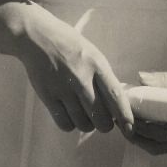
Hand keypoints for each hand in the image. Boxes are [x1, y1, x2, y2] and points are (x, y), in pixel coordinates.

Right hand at [16, 5, 133, 135]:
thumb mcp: (93, 55)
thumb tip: (117, 104)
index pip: (116, 96)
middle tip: (103, 121)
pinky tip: (70, 116)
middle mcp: (81, 77)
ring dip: (87, 125)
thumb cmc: (69, 46)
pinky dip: (70, 125)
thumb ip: (103, 77)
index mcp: (97, 65)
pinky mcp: (47, 96)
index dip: (125, 116)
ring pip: (83, 123)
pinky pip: (64, 123)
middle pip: (100, 116)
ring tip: (85, 116)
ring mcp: (63, 88)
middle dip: (105, 125)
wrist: (37, 37)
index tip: (130, 129)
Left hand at [125, 67, 166, 156]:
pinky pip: (160, 144)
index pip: (165, 135)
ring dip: (139, 140)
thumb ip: (164, 79)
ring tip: (124, 127)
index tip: (130, 120)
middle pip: (158, 146)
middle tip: (122, 125)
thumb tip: (141, 77)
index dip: (145, 130)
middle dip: (138, 138)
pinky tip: (134, 128)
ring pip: (158, 148)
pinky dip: (146, 139)